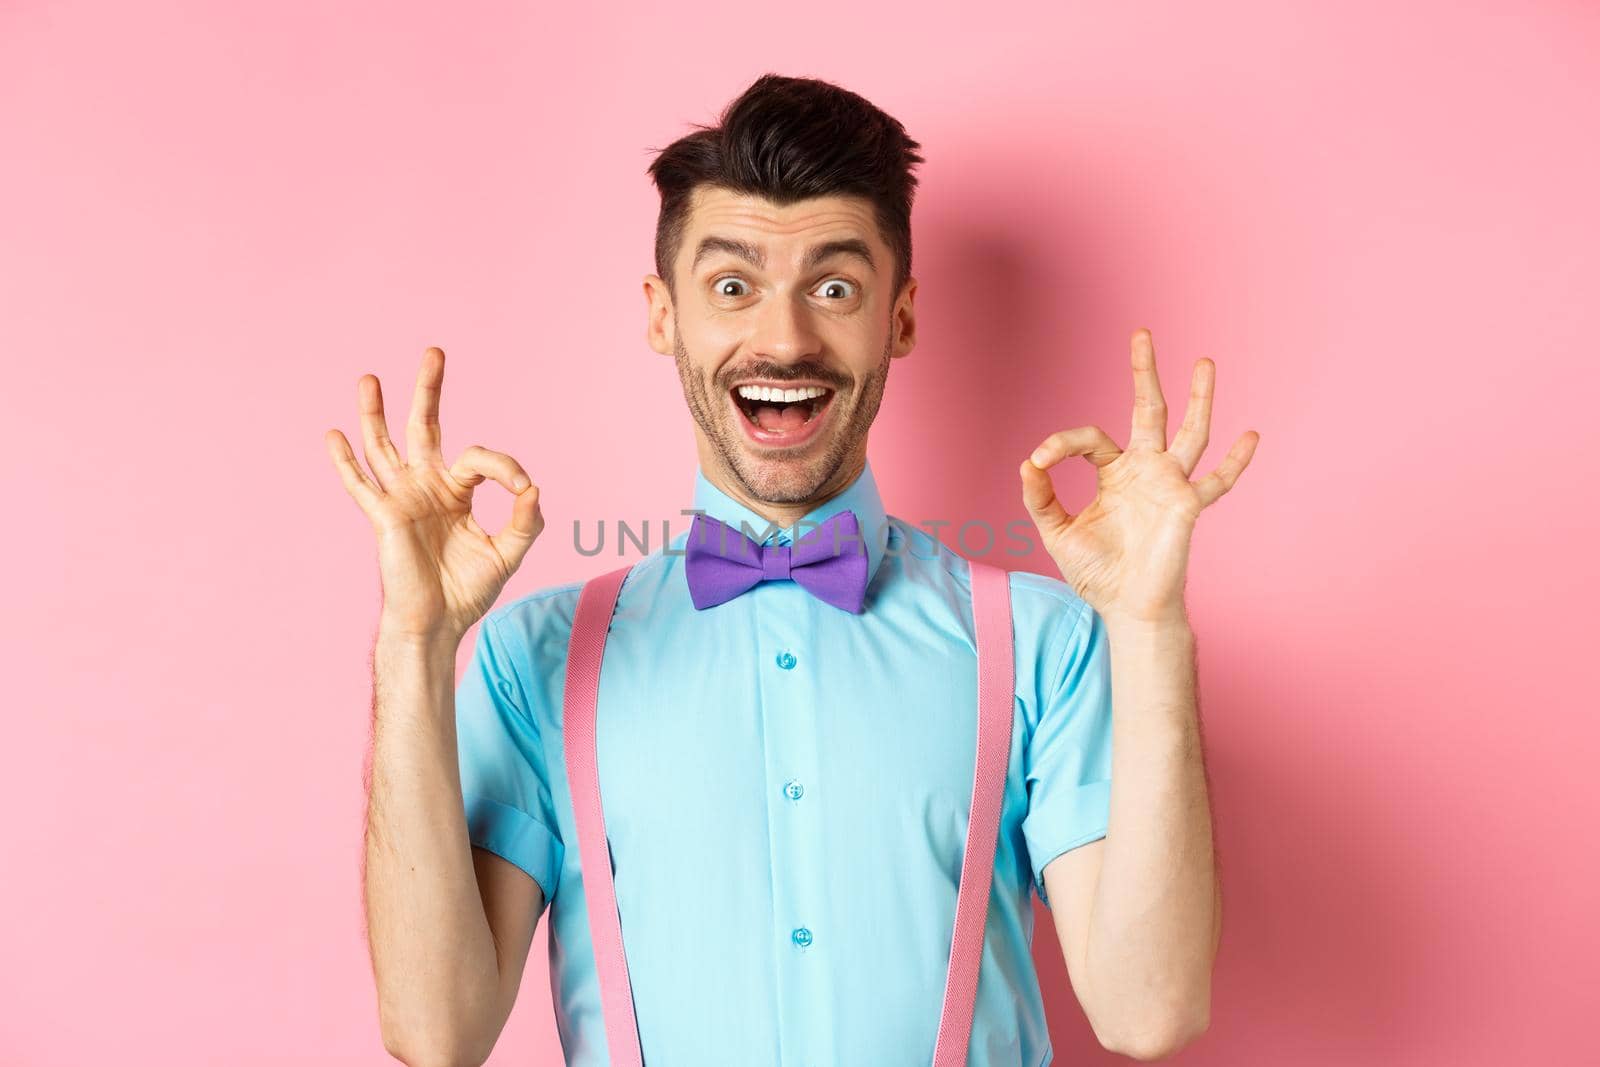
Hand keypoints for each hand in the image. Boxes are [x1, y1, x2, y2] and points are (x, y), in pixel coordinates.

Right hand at [325, 347, 544, 643]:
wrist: (438, 622)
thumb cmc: (467, 589)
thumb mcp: (508, 553)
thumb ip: (525, 522)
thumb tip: (534, 489)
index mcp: (456, 490)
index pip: (480, 459)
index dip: (506, 467)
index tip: (523, 488)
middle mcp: (426, 485)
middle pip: (424, 427)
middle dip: (429, 390)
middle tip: (435, 352)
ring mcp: (402, 498)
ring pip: (384, 446)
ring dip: (375, 413)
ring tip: (369, 378)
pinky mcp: (384, 516)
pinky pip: (361, 486)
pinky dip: (345, 462)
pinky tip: (333, 434)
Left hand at [1018, 329, 1257, 625]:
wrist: (1126, 609)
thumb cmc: (1097, 572)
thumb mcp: (1057, 533)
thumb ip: (1041, 499)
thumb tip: (1027, 464)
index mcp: (1114, 473)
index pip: (1089, 439)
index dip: (1061, 445)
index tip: (1038, 461)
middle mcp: (1145, 471)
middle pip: (1148, 411)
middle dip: (1144, 373)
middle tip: (1141, 334)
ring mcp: (1169, 485)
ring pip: (1189, 433)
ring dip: (1197, 398)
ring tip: (1203, 362)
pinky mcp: (1187, 506)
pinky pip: (1216, 482)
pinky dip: (1234, 462)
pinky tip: (1250, 436)